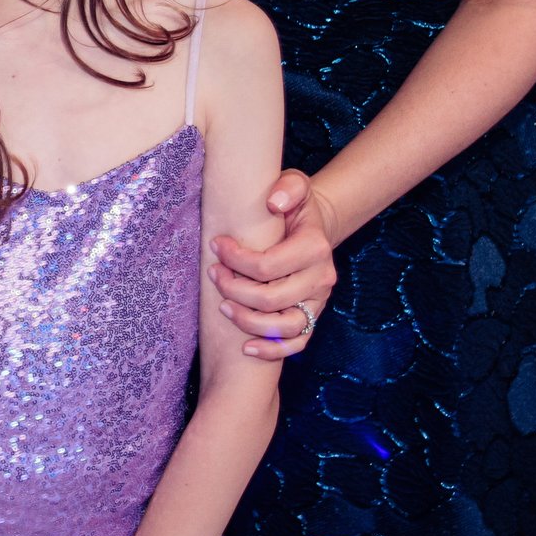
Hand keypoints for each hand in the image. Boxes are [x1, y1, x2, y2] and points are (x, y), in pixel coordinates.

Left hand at [209, 169, 333, 358]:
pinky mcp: (312, 318)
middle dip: (234, 289)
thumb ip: (289, 187)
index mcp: (315, 246)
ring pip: (284, 327)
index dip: (237, 260)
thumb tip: (273, 202)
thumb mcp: (295, 184)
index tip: (216, 246)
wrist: (311, 226)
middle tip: (214, 275)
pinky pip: (296, 344)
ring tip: (222, 307)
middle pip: (272, 298)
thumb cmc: (294, 206)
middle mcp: (321, 278)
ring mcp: (318, 302)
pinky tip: (246, 348)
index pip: (269, 265)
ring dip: (248, 321)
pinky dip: (271, 350)